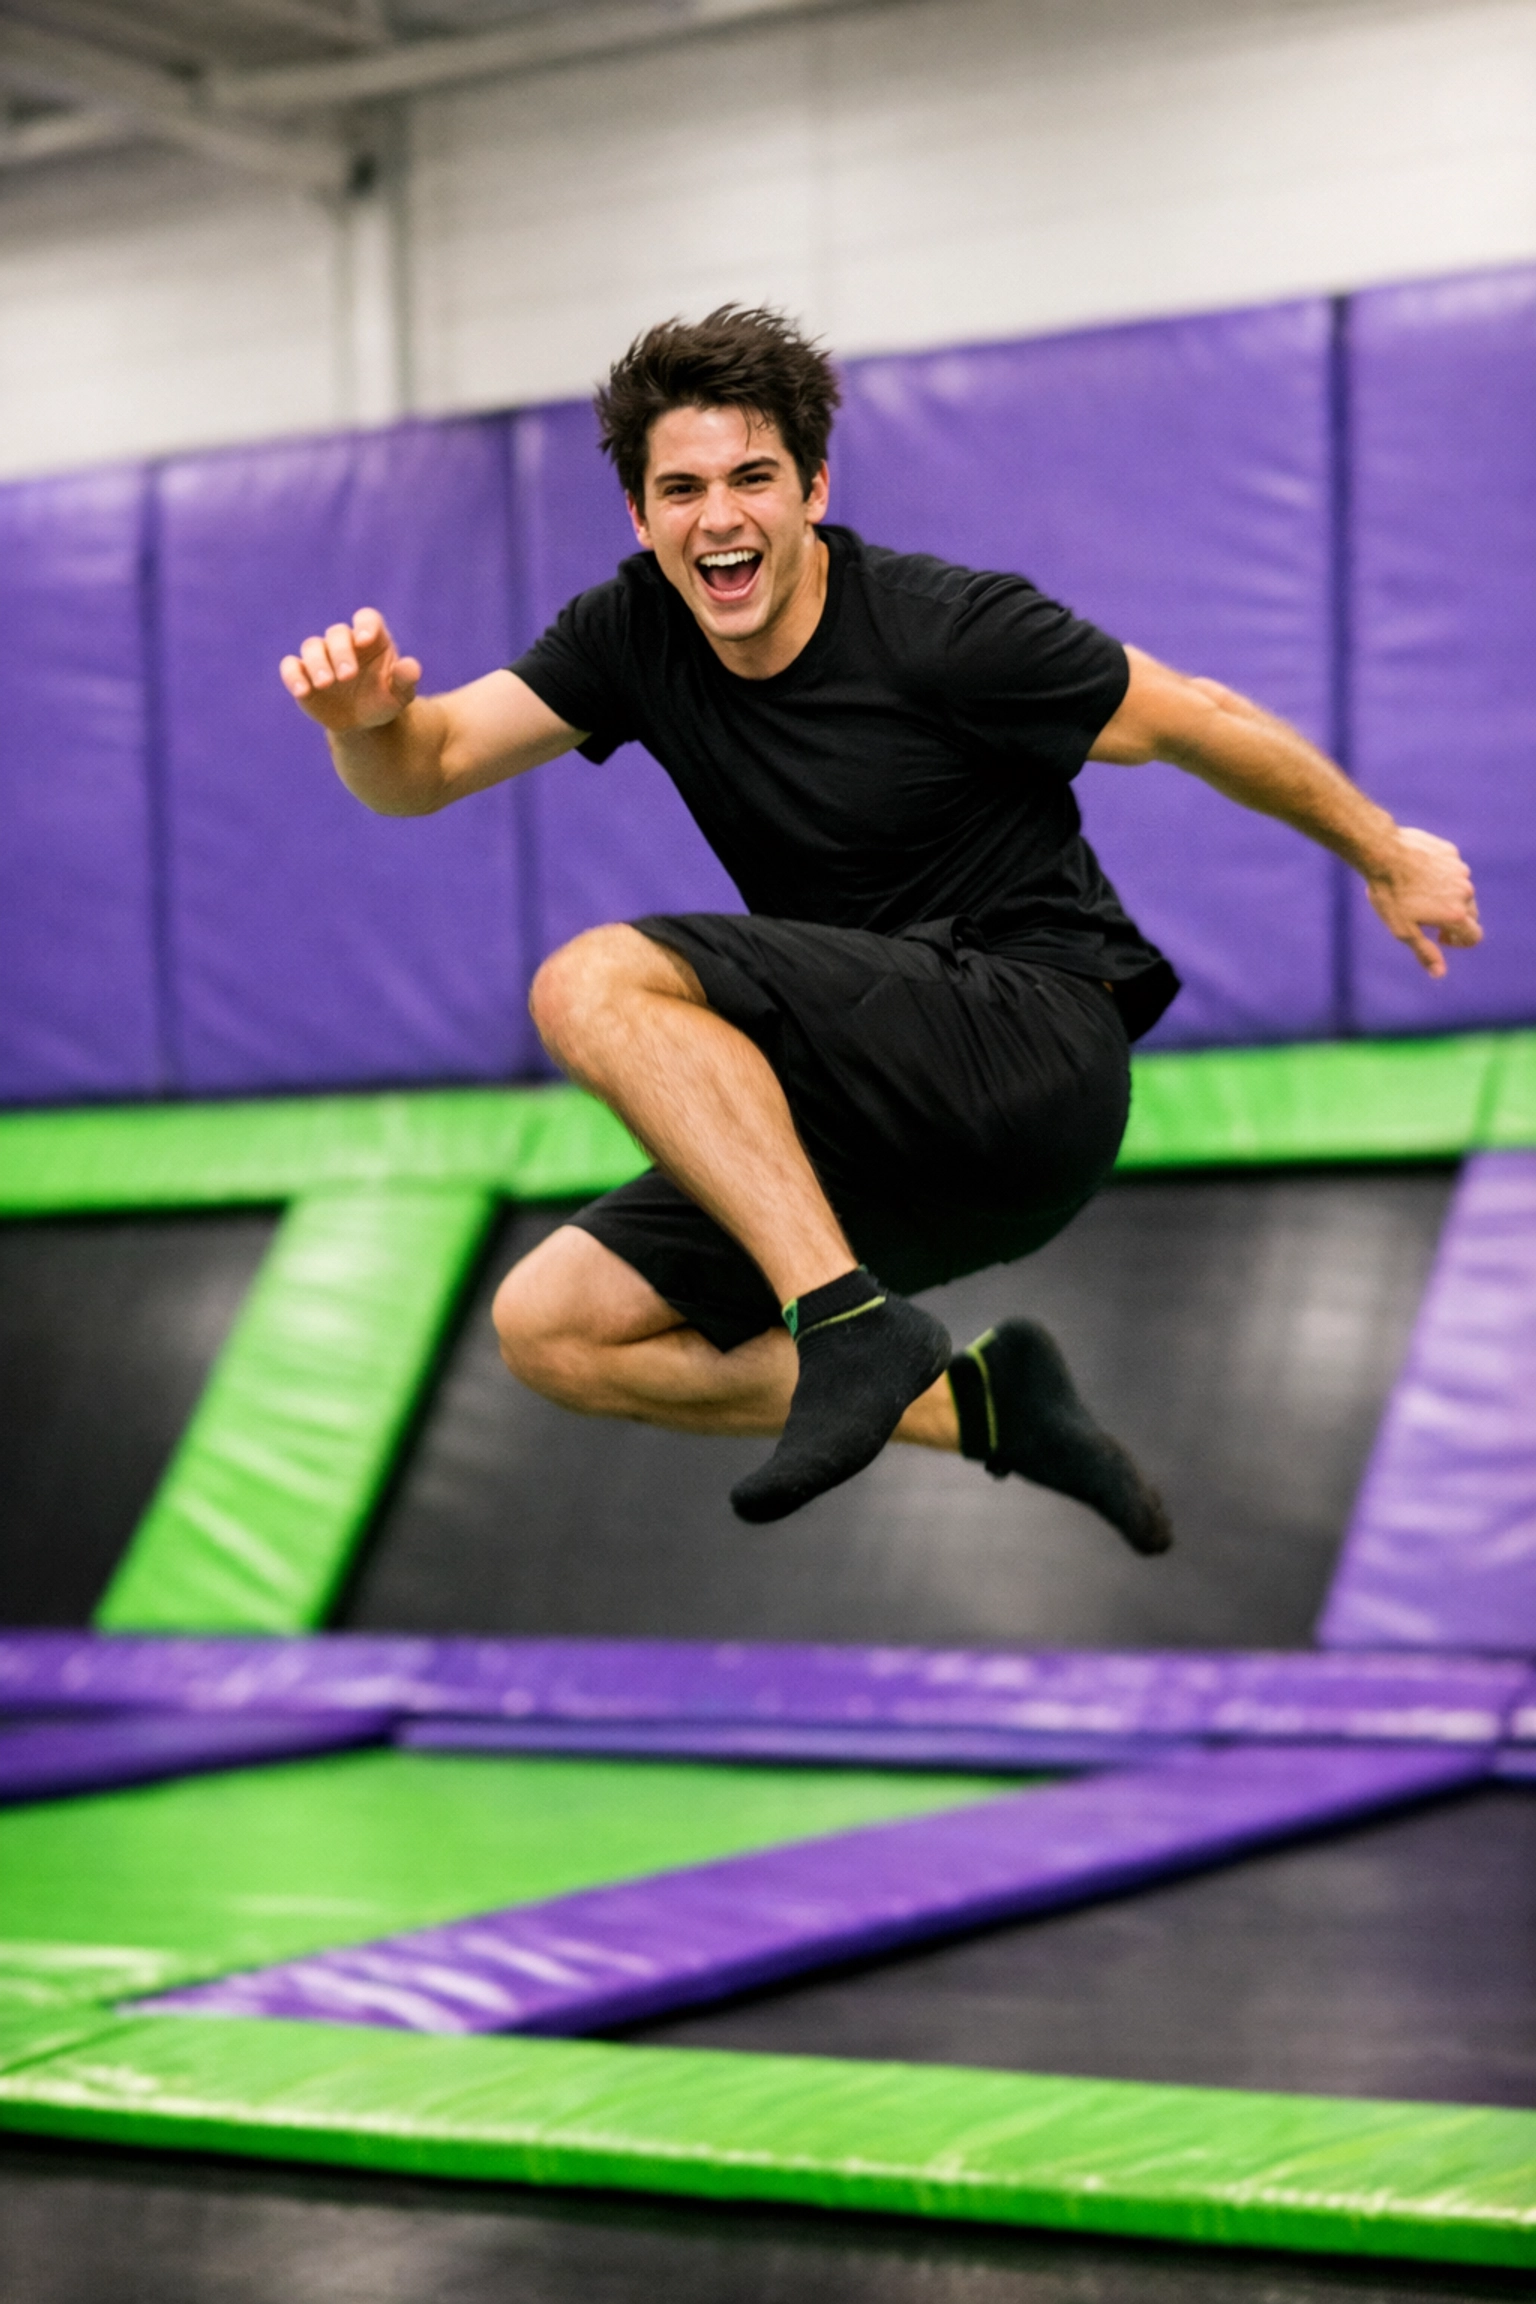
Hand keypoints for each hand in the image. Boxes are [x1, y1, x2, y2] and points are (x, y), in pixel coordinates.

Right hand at [279, 608, 420, 731]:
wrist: (363, 722)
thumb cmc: (384, 701)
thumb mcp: (400, 694)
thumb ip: (406, 680)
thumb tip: (410, 667)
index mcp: (371, 639)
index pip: (367, 619)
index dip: (365, 625)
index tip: (365, 640)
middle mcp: (344, 643)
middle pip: (337, 634)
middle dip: (340, 652)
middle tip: (347, 676)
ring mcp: (322, 657)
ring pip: (312, 646)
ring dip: (317, 663)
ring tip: (326, 683)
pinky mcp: (302, 673)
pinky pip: (291, 666)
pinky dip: (293, 675)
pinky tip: (302, 691)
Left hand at [1365, 826, 1481, 977]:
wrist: (1382, 853)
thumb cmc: (1390, 895)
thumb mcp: (1403, 930)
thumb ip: (1425, 952)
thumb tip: (1439, 974)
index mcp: (1456, 914)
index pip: (1474, 936)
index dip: (1459, 943)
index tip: (1440, 938)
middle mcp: (1465, 892)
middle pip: (1471, 913)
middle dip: (1454, 920)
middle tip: (1427, 919)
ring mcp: (1460, 870)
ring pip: (1461, 889)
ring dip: (1448, 896)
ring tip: (1418, 894)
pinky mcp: (1451, 853)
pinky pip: (1452, 869)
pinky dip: (1441, 875)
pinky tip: (1417, 874)